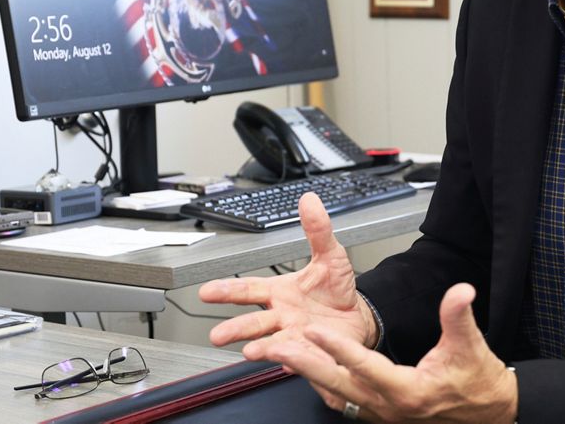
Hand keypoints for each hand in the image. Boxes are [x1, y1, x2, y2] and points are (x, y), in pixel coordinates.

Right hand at [197, 192, 376, 358]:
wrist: (358, 315)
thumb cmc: (336, 288)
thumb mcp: (330, 255)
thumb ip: (317, 230)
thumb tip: (310, 201)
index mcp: (279, 292)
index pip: (249, 289)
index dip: (227, 291)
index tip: (206, 292)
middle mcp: (281, 316)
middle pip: (254, 322)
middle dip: (235, 328)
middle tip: (217, 335)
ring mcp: (295, 337)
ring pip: (273, 344)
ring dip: (262, 348)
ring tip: (250, 352)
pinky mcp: (312, 353)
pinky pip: (302, 359)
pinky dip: (294, 362)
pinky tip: (286, 363)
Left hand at [271, 283, 517, 423]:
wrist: (489, 414)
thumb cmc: (479, 384)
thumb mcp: (471, 347)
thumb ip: (458, 316)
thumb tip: (460, 291)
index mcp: (409, 391)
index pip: (365, 366)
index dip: (337, 348)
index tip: (314, 332)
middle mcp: (390, 408)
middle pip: (338, 386)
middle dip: (305, 366)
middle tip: (277, 347)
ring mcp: (384, 416)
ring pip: (337, 396)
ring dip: (311, 376)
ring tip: (283, 355)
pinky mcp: (382, 416)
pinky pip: (346, 403)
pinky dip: (326, 386)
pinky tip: (312, 373)